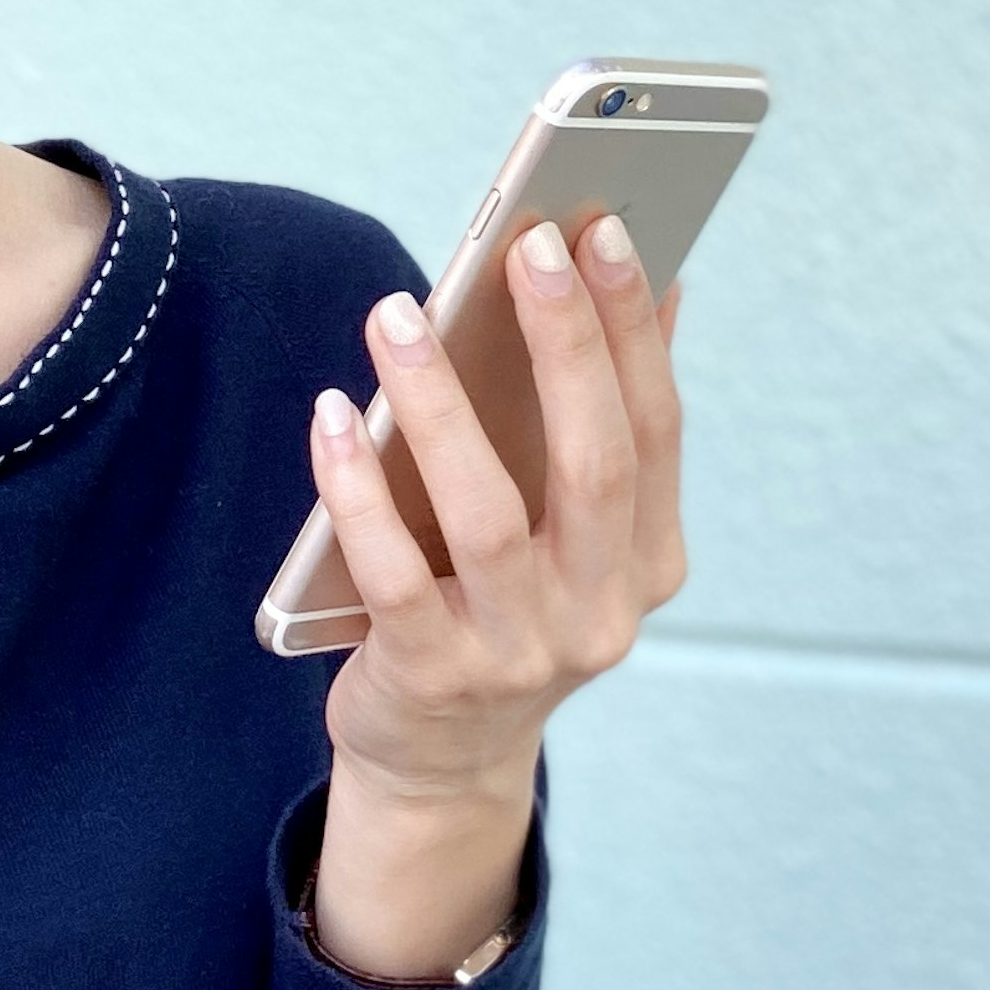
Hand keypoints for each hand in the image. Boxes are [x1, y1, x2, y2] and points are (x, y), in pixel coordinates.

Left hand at [300, 211, 684, 975]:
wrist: (441, 759)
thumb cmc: (501, 601)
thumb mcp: (570, 527)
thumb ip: (603, 419)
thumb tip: (654, 281)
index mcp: (648, 563)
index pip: (655, 428)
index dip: (632, 329)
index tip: (603, 229)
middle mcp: (598, 612)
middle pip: (593, 462)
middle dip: (566, 345)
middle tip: (528, 246)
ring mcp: (519, 654)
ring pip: (487, 516)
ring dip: (442, 406)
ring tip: (397, 313)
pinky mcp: (432, 677)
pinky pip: (391, 573)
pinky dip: (359, 489)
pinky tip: (335, 414)